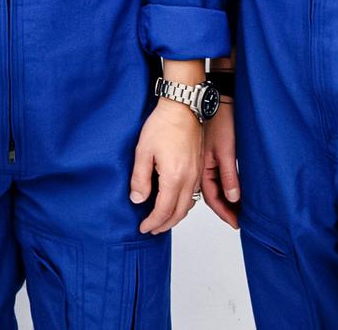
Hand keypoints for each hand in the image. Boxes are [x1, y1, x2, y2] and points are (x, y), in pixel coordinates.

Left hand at [130, 99, 202, 234]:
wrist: (183, 108)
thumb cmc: (163, 125)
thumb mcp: (143, 151)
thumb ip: (140, 178)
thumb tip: (138, 199)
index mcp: (174, 177)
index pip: (163, 210)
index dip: (152, 222)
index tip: (143, 227)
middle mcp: (189, 180)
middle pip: (178, 213)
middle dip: (164, 225)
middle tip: (151, 229)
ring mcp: (196, 175)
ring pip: (188, 206)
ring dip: (175, 217)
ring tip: (161, 220)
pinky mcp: (199, 168)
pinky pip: (193, 195)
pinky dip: (183, 205)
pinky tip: (174, 202)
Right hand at [199, 100, 241, 227]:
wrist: (208, 100)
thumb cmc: (218, 120)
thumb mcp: (226, 150)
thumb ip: (229, 176)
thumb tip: (233, 198)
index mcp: (202, 169)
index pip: (213, 199)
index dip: (225, 213)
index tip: (237, 224)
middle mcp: (199, 169)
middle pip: (211, 196)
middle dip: (224, 210)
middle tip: (238, 221)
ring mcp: (201, 163)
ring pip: (210, 189)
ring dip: (222, 200)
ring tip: (236, 210)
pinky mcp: (204, 156)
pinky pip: (211, 179)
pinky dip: (220, 189)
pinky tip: (228, 190)